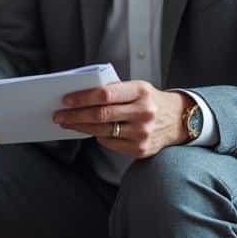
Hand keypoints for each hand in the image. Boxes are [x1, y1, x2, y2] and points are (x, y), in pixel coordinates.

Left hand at [53, 81, 190, 158]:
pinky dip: (98, 136)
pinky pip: (110, 143)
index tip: (66, 100)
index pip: (105, 94)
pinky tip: (90, 130)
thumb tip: (79, 96)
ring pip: (102, 131)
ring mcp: (143, 133)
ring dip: (80, 127)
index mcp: (141, 91)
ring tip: (67, 123)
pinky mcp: (140, 149)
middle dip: (75, 115)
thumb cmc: (149, 100)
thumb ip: (113, 90)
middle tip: (58, 115)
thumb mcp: (137, 88)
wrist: (177, 120)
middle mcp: (144, 112)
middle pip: (101, 115)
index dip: (82, 98)